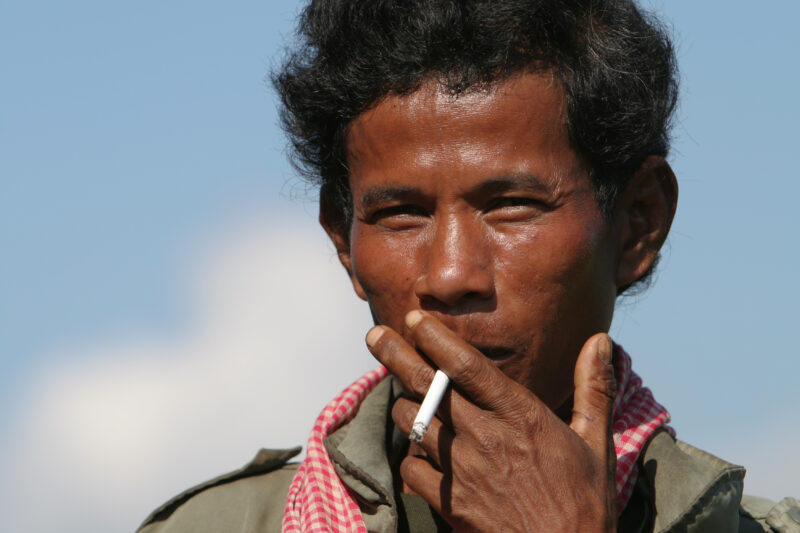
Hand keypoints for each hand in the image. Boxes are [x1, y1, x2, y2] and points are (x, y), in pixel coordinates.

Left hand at [365, 311, 617, 532]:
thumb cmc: (585, 503)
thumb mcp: (597, 442)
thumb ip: (593, 387)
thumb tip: (600, 340)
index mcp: (520, 416)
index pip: (467, 366)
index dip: (436, 338)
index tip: (415, 317)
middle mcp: (485, 437)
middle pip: (428, 386)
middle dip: (396, 355)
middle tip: (374, 336)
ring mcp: (463, 471)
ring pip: (413, 423)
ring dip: (404, 404)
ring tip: (404, 393)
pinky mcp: (450, 503)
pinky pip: (412, 468)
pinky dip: (410, 455)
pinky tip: (417, 449)